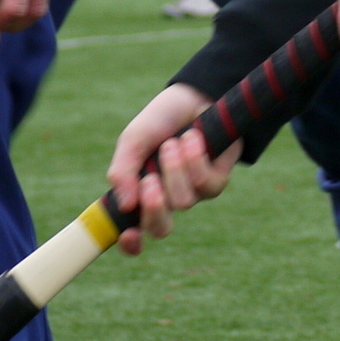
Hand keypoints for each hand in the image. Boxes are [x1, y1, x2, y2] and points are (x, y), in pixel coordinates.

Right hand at [107, 81, 223, 254]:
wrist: (194, 96)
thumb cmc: (160, 121)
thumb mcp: (134, 140)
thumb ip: (123, 171)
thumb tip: (125, 205)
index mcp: (140, 193)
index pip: (133, 233)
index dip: (129, 244)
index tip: (127, 235)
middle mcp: (166, 199)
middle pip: (160, 228)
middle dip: (154, 208)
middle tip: (150, 180)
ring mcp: (193, 193)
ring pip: (182, 201)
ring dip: (175, 169)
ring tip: (173, 143)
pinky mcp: (217, 182)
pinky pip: (205, 184)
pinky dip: (195, 158)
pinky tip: (193, 138)